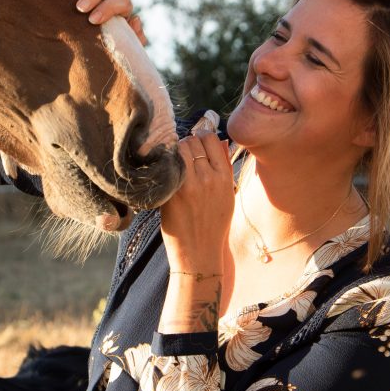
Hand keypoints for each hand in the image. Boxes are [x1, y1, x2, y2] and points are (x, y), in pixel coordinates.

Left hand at [160, 130, 235, 272]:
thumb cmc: (214, 225)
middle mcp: (208, 178)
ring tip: (170, 161)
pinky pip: (166, 165)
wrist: (200, 253)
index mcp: (224, 177)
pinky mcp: (172, 193)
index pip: (211, 139)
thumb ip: (225, 168)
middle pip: (192, 141)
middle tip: (179, 153)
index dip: (200, 137)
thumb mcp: (227, 195)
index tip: (194, 142)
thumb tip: (220, 141)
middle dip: (185, 143)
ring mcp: (189, 185)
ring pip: (178, 149)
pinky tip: (162, 170)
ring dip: (172, 151)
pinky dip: (163, 163)